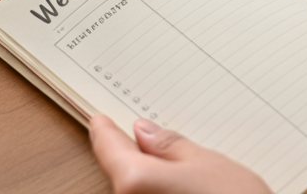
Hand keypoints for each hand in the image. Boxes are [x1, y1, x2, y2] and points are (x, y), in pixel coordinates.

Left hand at [89, 114, 270, 193]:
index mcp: (133, 181)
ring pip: (135, 188)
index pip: (107, 149)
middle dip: (133, 152)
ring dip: (149, 174)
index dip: (105, 131)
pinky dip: (158, 189)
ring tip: (175, 160)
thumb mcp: (205, 162)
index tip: (102, 120)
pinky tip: (180, 184)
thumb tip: (145, 133)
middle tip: (144, 131)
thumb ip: (169, 147)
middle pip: (120, 172)